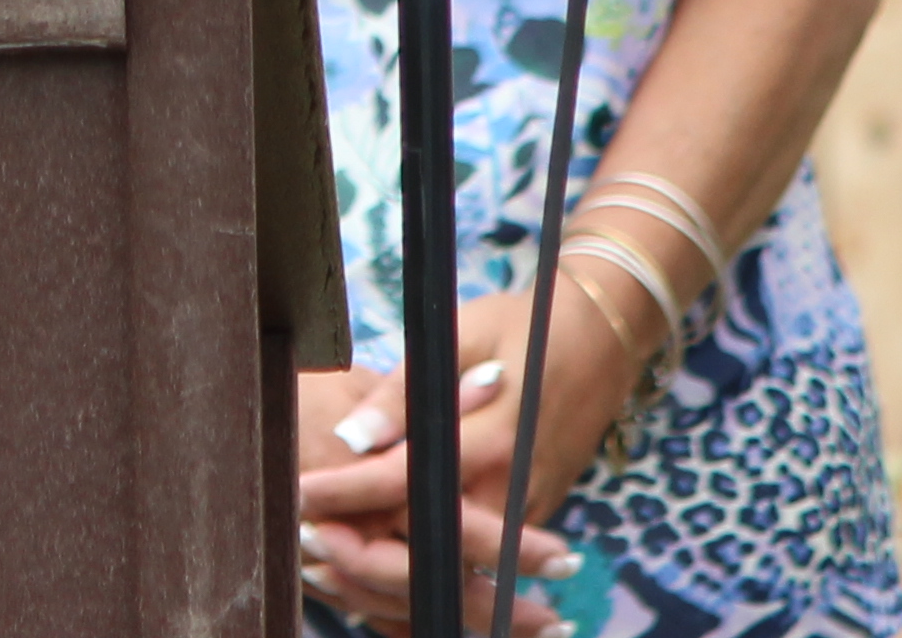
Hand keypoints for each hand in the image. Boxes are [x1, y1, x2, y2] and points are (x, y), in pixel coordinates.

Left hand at [292, 322, 592, 636]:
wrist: (604, 342)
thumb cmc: (525, 328)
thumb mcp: (461, 335)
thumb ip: (405, 391)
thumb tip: (350, 437)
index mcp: (489, 440)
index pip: (403, 481)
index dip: (345, 493)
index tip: (297, 495)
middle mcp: (509, 489)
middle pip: (427, 547)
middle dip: (361, 553)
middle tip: (303, 541)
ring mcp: (523, 512)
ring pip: (453, 569)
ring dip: (390, 573)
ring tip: (325, 563)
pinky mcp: (528, 519)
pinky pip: (476, 566)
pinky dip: (428, 572)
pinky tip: (377, 564)